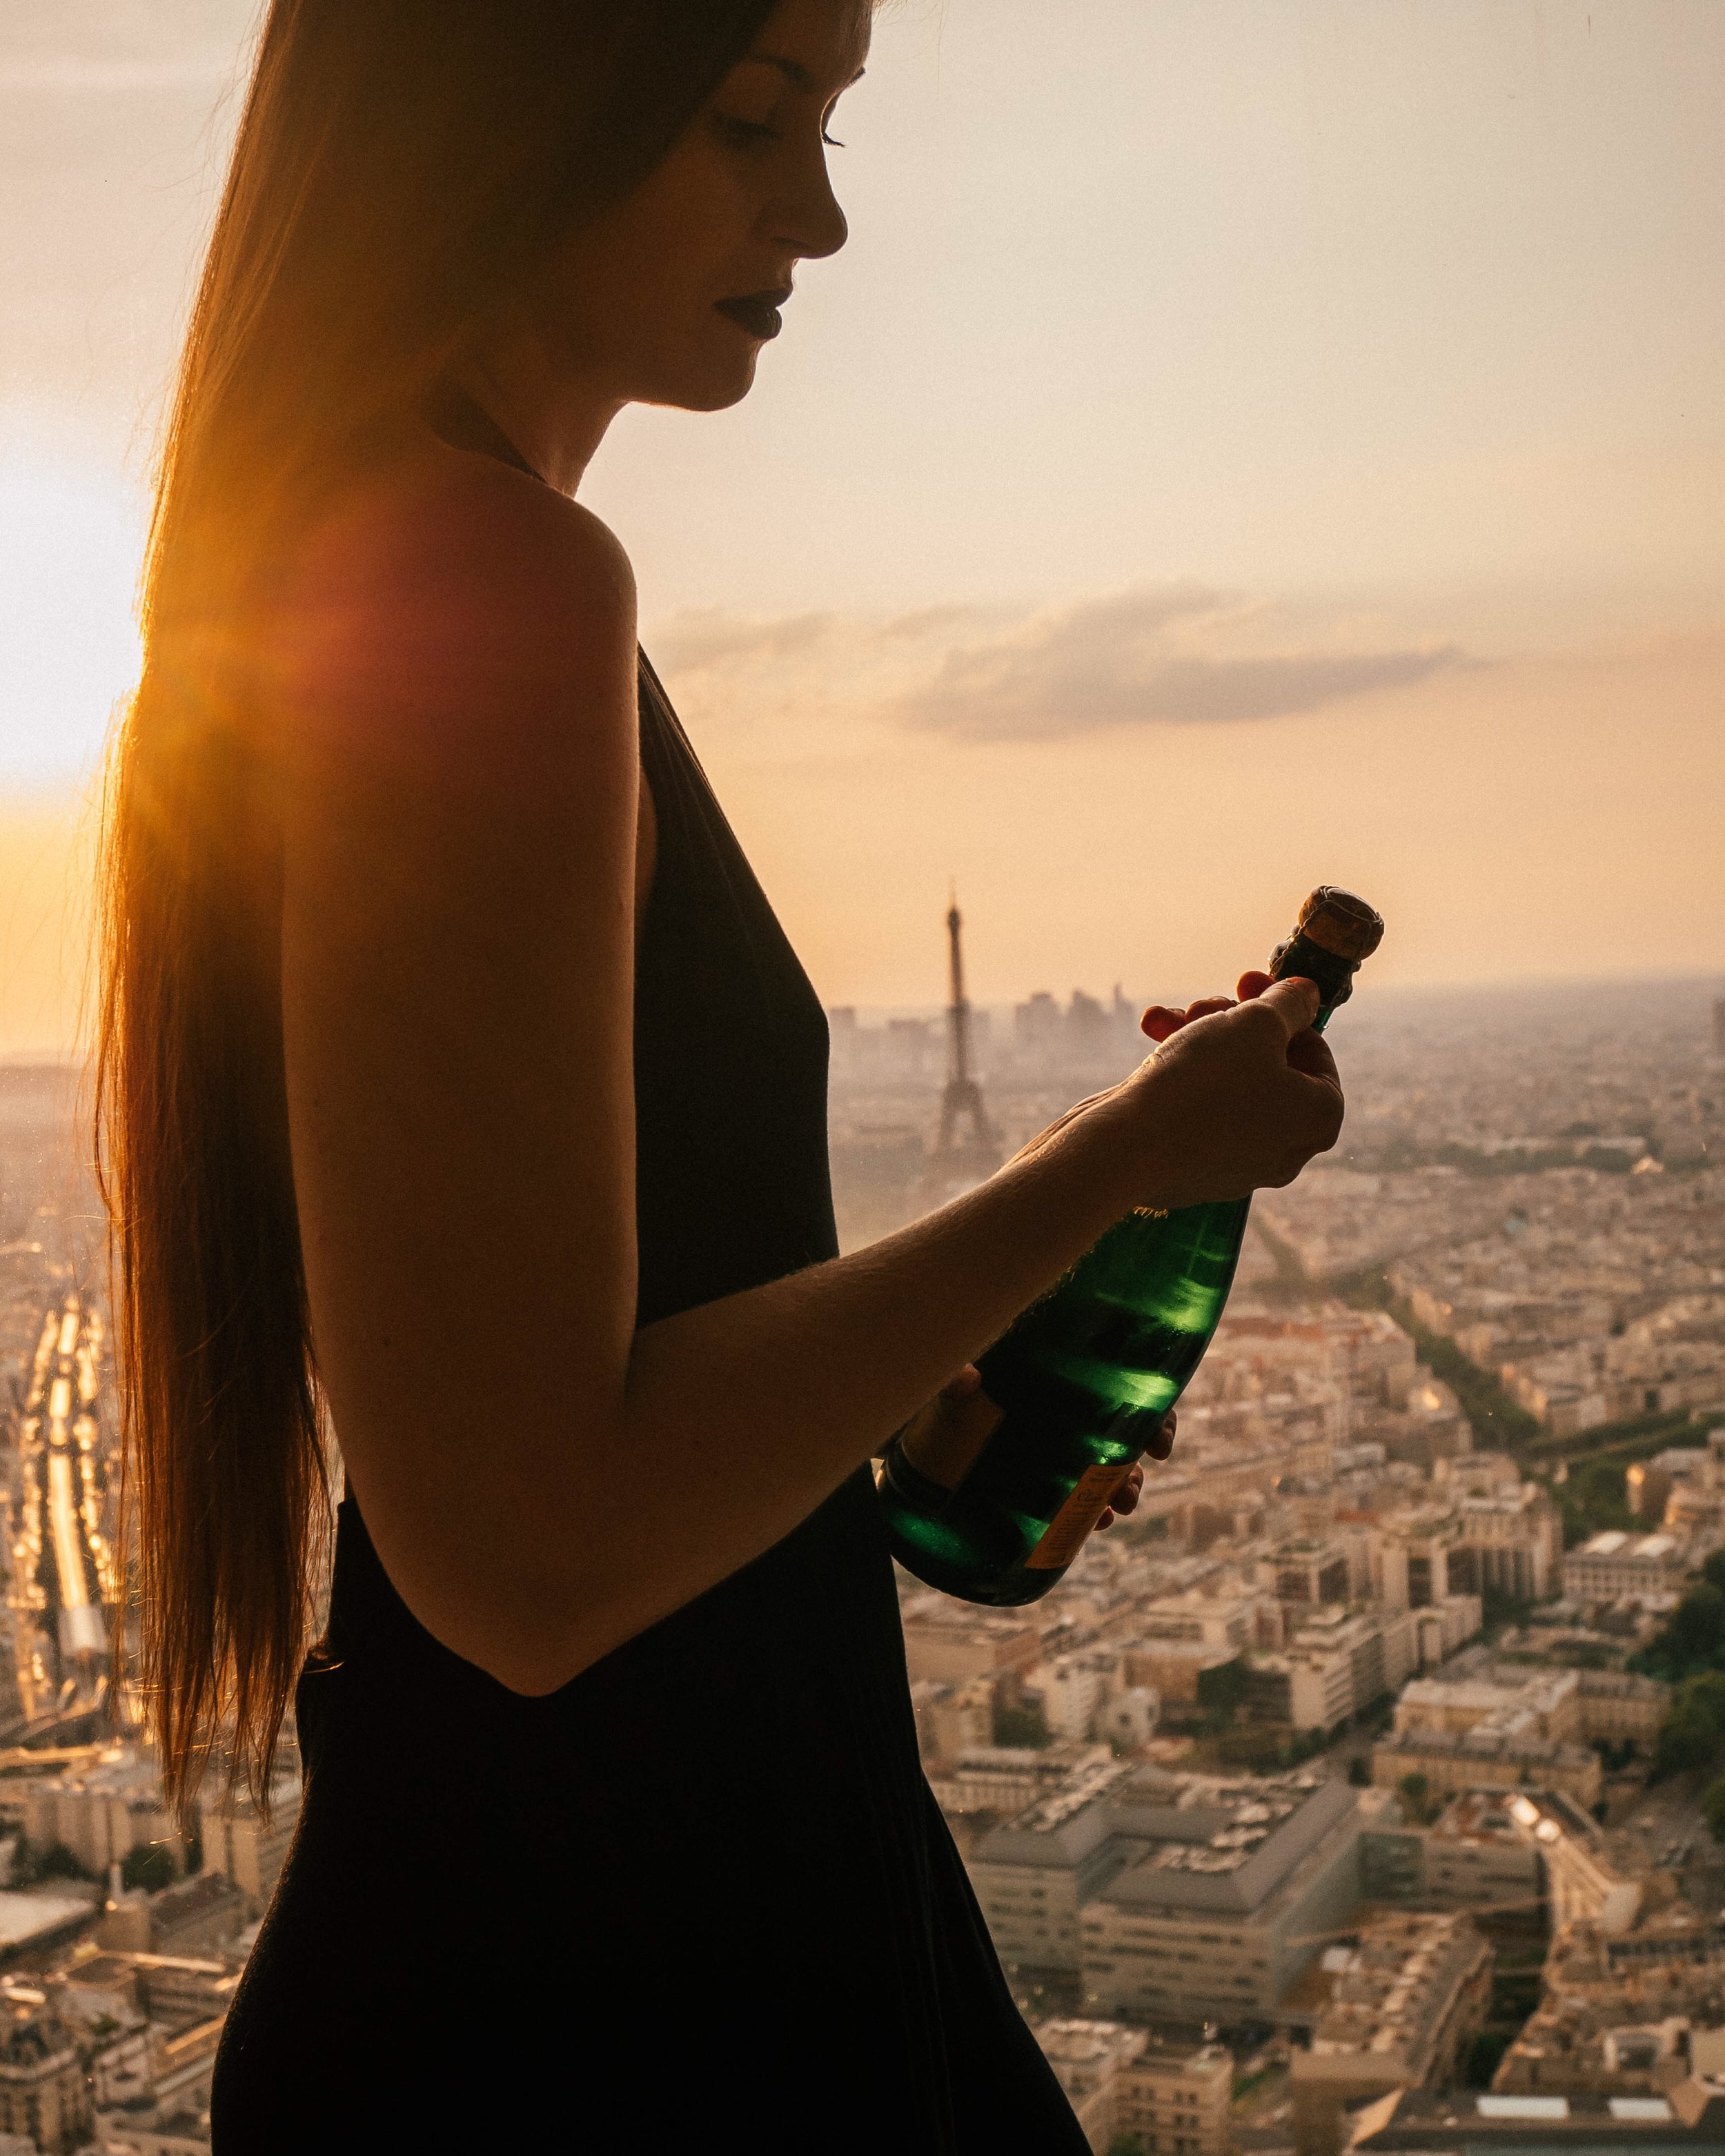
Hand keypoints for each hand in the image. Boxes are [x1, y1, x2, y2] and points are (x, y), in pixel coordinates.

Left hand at [897, 1369, 1175, 1522]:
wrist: (890, 1417)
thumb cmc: (917, 1383)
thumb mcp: (934, 1379)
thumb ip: (950, 1379)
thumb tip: (969, 1378)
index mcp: (1049, 1363)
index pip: (1116, 1371)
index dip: (1151, 1402)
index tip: (1159, 1440)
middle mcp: (1056, 1396)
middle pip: (1121, 1416)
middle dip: (1140, 1454)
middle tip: (1133, 1487)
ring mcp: (1045, 1433)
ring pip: (1102, 1455)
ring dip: (1121, 1485)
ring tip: (1115, 1510)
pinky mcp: (1028, 1467)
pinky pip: (1072, 1485)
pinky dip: (1089, 1506)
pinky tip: (1092, 1524)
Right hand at [1113, 970, 1343, 1210]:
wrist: (1129, 1147)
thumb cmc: (1206, 1083)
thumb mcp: (1256, 1023)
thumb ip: (1289, 1004)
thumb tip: (1308, 994)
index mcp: (1320, 1117)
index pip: (1315, 1051)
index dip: (1280, 1011)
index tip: (1247, 986)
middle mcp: (1289, 1148)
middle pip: (1268, 1064)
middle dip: (1232, 1022)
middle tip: (1204, 1001)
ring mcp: (1242, 1164)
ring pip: (1230, 1083)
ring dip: (1201, 1040)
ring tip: (1167, 1019)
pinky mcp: (1199, 1169)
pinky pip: (1201, 1111)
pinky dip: (1183, 1077)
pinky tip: (1153, 1043)